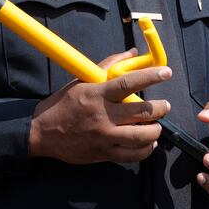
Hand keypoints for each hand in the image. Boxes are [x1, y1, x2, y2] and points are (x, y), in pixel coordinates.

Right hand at [29, 49, 172, 163]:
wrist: (42, 133)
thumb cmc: (63, 104)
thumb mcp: (81, 81)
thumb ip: (108, 66)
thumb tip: (132, 53)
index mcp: (98, 94)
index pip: (129, 82)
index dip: (151, 76)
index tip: (166, 72)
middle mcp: (103, 115)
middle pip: (142, 112)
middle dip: (160, 108)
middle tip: (165, 106)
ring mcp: (104, 136)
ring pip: (141, 136)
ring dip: (156, 130)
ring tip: (157, 126)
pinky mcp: (104, 153)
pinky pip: (132, 155)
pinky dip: (145, 149)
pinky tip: (148, 143)